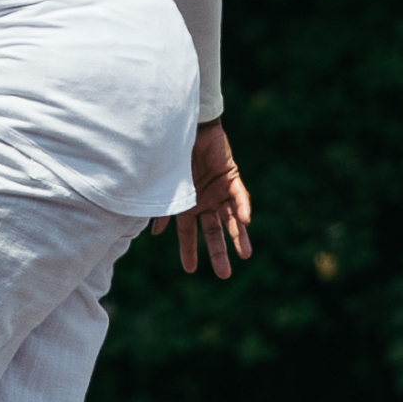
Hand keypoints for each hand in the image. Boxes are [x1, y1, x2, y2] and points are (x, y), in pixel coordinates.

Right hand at [152, 118, 253, 279]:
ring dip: (238, 236)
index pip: (188, 234)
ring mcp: (219, 191)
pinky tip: (246, 222)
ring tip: (244, 255)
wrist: (185, 126)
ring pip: (232, 219)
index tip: (190, 270)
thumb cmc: (172, 154)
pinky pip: (240, 196)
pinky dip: (243, 208)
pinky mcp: (231, 177)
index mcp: (188, 204)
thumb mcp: (167, 185)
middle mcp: (205, 201)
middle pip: (213, 232)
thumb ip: (165, 208)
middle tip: (224, 274)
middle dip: (219, 252)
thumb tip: (155, 234)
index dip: (189, 251)